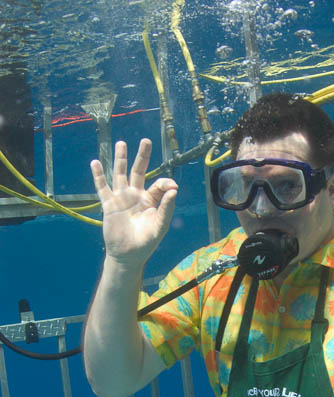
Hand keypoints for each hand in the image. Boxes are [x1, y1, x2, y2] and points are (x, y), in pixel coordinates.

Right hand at [91, 138, 177, 268]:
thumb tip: (175, 190)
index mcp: (151, 200)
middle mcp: (136, 195)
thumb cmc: (146, 243)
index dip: (166, 183)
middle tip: (146, 141)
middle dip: (142, 156)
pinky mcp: (109, 204)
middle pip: (139, 171)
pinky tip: (95, 163)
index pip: (159, 184)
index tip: (172, 187)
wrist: (127, 255)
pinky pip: (102, 187)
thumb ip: (167, 208)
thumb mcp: (160, 226)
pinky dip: (98, 175)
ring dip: (121, 159)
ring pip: (120, 174)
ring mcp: (122, 198)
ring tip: (121, 143)